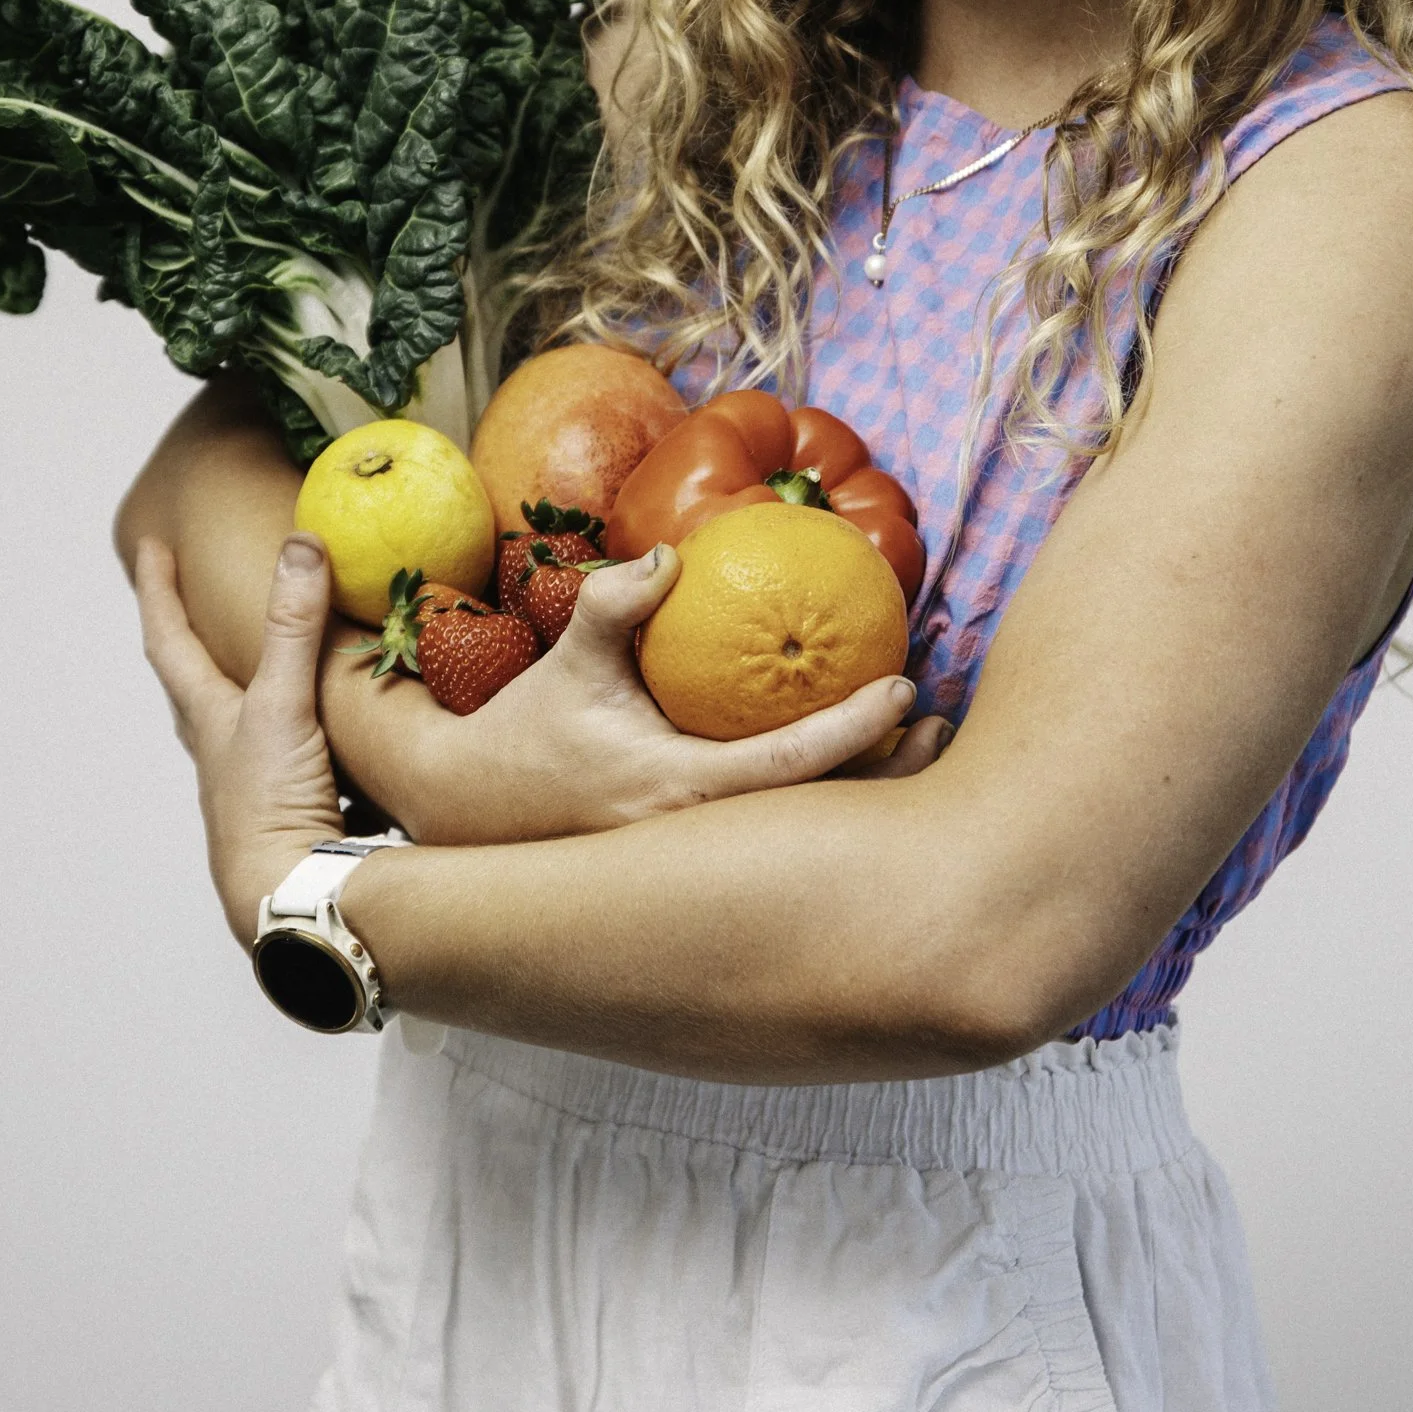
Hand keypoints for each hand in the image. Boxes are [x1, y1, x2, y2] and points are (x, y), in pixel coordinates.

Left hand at [135, 531, 341, 945]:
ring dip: (248, 692)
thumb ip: (293, 629)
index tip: (149, 547)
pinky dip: (312, 738)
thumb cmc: (271, 808)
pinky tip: (343, 738)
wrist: (290, 902)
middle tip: (192, 601)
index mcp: (211, 719)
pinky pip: (298, 762)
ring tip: (270, 663)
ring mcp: (255, 789)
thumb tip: (300, 544)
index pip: (170, 642)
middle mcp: (223, 753)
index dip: (159, 591)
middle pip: (192, 688)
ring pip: (240, 728)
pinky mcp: (296, 816)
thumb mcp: (283, 707)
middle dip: (189, 641)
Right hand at [317, 544, 924, 845]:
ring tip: (924, 743)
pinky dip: (826, 794)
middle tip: (941, 724)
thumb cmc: (527, 730)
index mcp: (679, 790)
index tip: (906, 687)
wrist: (471, 808)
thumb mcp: (570, 658)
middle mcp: (701, 833)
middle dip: (891, 775)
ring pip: (808, 826)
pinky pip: (780, 824)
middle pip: (823, 812)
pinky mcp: (699, 854)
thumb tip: (667, 557)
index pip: (792, 763)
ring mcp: (702, 852)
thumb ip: (614, 603)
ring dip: (870, 789)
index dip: (857, 728)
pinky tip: (858, 761)